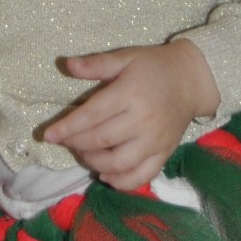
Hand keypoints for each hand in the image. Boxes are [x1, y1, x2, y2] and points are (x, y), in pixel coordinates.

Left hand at [43, 40, 219, 190]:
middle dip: (75, 144)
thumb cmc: (153, 66)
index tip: (48, 135)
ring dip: (94, 163)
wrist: (192, 80)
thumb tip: (67, 64)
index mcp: (130, 94)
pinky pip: (141, 176)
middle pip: (101, 140)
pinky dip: (121, 182)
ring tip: (82, 153)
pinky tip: (106, 175)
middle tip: (63, 140)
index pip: (92, 115)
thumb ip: (96, 64)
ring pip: (118, 163)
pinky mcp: (165, 154)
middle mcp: (142, 120)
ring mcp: (155, 141)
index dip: (67, 127)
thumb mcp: (125, 57)